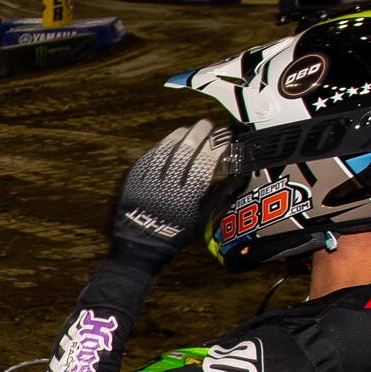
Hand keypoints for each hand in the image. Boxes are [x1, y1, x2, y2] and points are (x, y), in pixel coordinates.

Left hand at [112, 119, 230, 268]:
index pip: (205, 164)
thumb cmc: (175, 234)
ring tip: (188, 130)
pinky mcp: (134, 182)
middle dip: (198, 134)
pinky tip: (168, 141)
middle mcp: (168, 188)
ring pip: (165, 152)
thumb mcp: (201, 220)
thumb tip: (236, 177)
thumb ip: (218, 197)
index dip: (216, 146)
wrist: (141, 246)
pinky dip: (160, 147)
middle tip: (207, 125)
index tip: (224, 136)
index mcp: (188, 199)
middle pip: (185, 153)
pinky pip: (148, 158)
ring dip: (179, 137)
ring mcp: (149, 183)